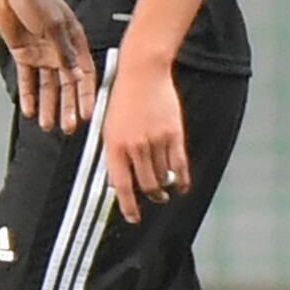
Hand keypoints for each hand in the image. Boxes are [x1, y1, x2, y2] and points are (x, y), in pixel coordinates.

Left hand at [0, 0, 96, 133]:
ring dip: (49, 106)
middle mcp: (60, 51)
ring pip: (47, 86)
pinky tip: (29, 109)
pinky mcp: (23, 53)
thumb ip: (65, 53)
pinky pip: (27, 79)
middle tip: (69, 127)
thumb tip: (76, 77)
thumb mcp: (54, 25)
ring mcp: (42, 54)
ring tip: (49, 125)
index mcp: (75, 42)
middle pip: (67, 85)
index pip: (85, 75)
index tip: (89, 114)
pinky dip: (28, 95)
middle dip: (69, 107)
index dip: (87, 96)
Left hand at [99, 58, 189, 224]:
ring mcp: (155, 141)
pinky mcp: (174, 135)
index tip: (133, 217)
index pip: (121, 185)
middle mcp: (134, 146)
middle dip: (151, 195)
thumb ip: (114, 151)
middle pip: (146, 185)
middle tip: (154, 197)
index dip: (128, 206)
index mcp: (113, 144)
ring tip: (164, 188)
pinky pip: (180, 166)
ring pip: (163, 177)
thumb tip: (117, 179)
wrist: (142, 73)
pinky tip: (182, 185)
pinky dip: (182, 180)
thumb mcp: (108, 124)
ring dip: (164, 187)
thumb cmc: (122, 96)